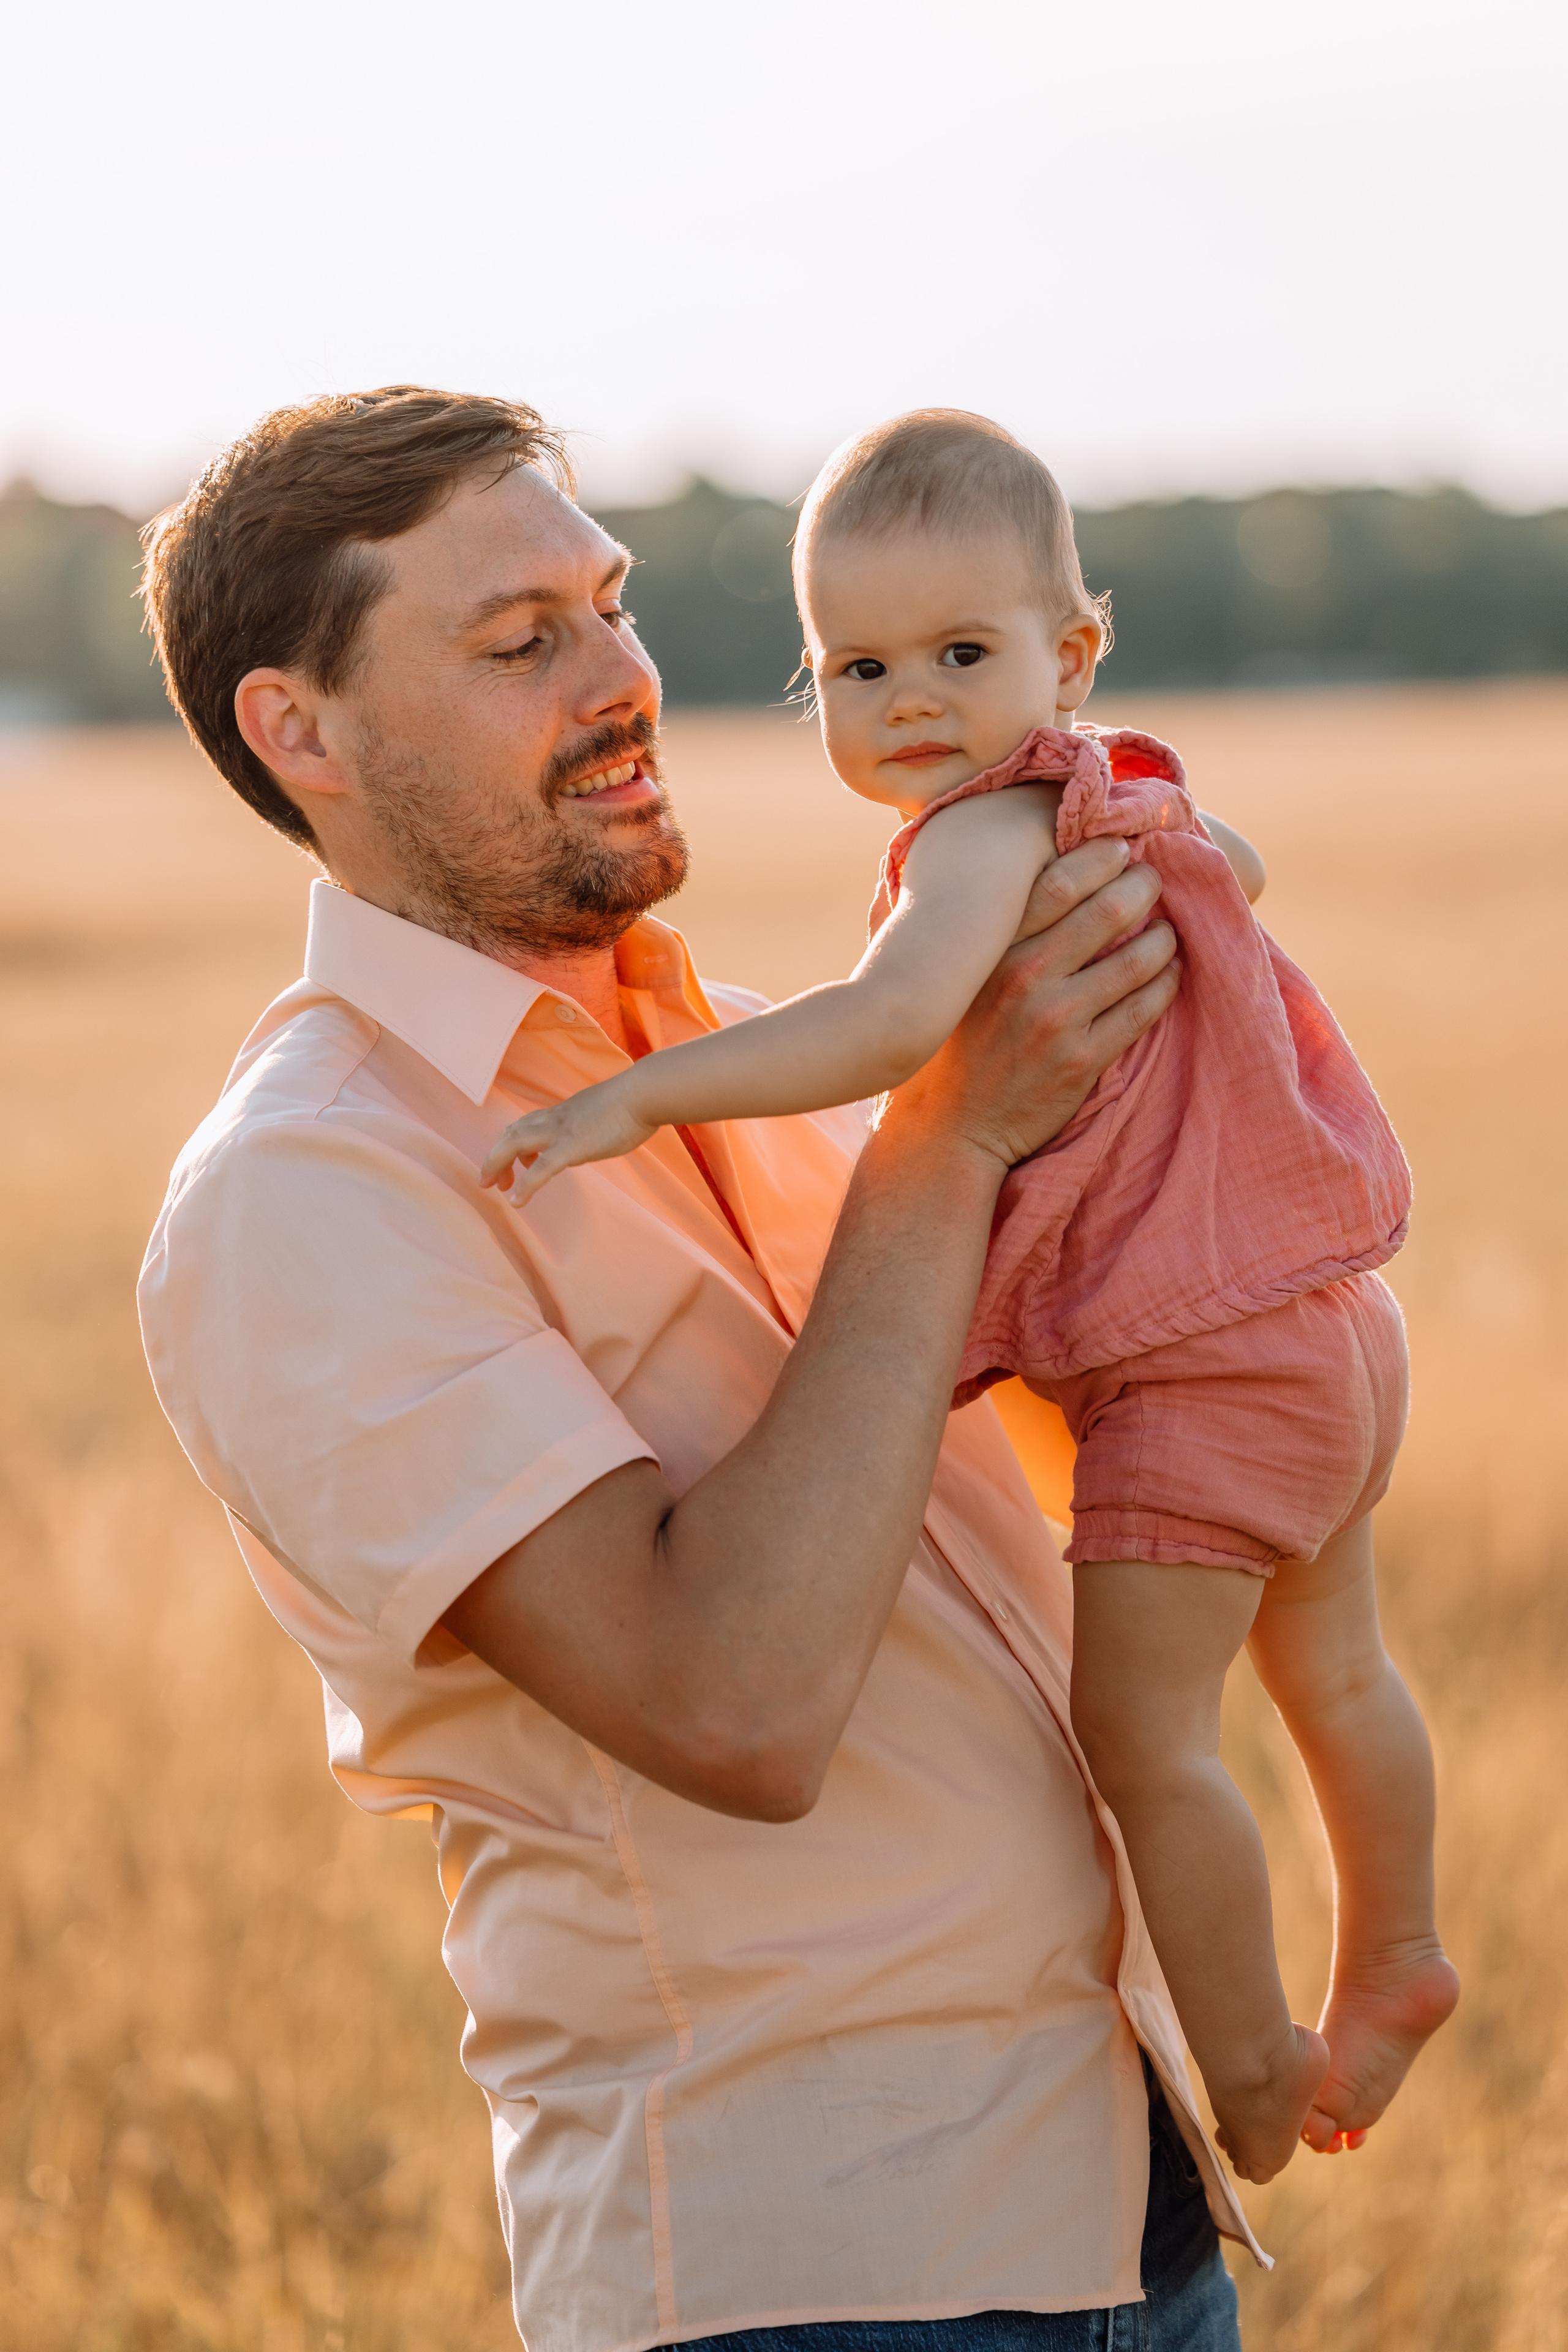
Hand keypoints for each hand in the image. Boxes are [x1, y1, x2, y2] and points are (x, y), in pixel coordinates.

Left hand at [480, 1077, 660, 1203]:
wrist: (644, 1094)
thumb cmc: (634, 1103)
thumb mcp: (603, 1113)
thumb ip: (590, 1125)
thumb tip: (591, 1136)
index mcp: (563, 1113)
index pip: (526, 1125)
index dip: (510, 1144)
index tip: (511, 1164)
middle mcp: (555, 1119)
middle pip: (511, 1133)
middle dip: (495, 1157)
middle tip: (489, 1182)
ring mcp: (561, 1132)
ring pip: (515, 1143)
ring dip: (498, 1165)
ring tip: (492, 1188)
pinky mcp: (573, 1146)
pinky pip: (542, 1167)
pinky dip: (526, 1184)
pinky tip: (517, 1202)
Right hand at [880, 837, 1178, 1174]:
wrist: (942, 1133)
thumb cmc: (935, 1049)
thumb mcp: (925, 980)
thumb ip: (915, 920)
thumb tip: (897, 862)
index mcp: (988, 950)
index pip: (1058, 881)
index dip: (1099, 856)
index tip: (1118, 849)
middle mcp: (1023, 978)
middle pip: (1107, 910)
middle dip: (1142, 887)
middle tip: (1154, 880)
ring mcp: (1056, 1021)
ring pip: (1134, 960)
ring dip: (1161, 937)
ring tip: (1166, 930)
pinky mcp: (1081, 1061)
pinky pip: (1141, 1011)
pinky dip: (1164, 985)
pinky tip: (1168, 974)